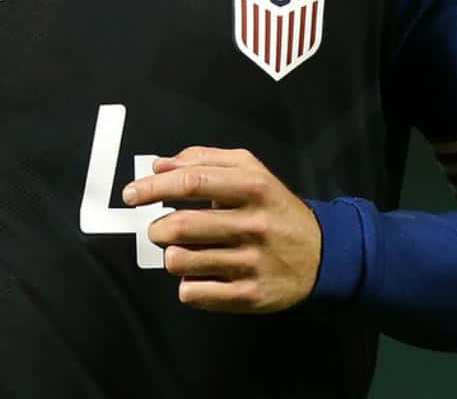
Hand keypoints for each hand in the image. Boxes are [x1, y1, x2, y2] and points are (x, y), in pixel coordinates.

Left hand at [123, 147, 321, 312]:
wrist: (323, 254)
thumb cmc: (276, 208)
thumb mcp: (251, 171)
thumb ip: (205, 160)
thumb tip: (159, 165)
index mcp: (253, 187)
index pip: (190, 183)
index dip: (153, 188)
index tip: (132, 194)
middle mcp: (254, 225)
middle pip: (180, 226)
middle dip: (157, 228)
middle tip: (159, 229)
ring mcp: (252, 263)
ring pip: (181, 262)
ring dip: (172, 257)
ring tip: (185, 252)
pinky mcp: (250, 296)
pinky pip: (194, 293)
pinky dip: (187, 285)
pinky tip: (201, 276)